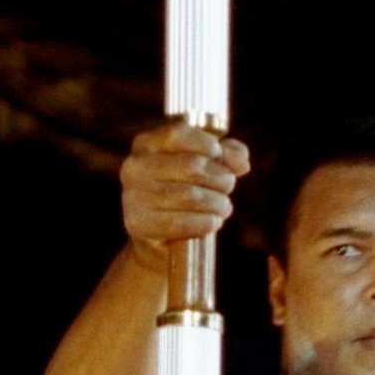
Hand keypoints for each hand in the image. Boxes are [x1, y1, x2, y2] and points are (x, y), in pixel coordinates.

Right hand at [120, 120, 249, 264]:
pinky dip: (205, 223)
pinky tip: (213, 222)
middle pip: (192, 166)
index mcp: (146, 144)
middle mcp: (135, 167)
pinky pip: (182, 222)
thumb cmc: (184, 195)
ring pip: (191, 195)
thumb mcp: (205, 167)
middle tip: (228, 187)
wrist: (158, 240)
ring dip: (218, 203)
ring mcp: (134, 196)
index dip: (209, 146)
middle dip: (220, 178)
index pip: (179, 134)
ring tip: (224, 207)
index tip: (221, 158)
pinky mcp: (139, 224)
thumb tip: (241, 160)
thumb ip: (226, 155)